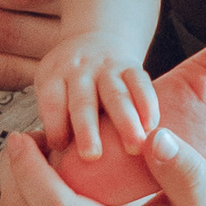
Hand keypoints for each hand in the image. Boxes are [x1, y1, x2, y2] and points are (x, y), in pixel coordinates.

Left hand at [32, 32, 162, 162]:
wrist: (94, 40)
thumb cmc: (70, 83)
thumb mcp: (53, 90)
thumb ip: (57, 120)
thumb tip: (56, 166)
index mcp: (54, 77)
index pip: (52, 101)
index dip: (54, 124)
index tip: (59, 148)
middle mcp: (80, 71)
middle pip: (82, 101)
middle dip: (87, 129)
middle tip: (92, 157)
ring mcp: (107, 67)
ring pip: (116, 94)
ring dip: (125, 121)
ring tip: (134, 147)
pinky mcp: (132, 67)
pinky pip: (141, 84)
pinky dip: (148, 104)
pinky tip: (153, 126)